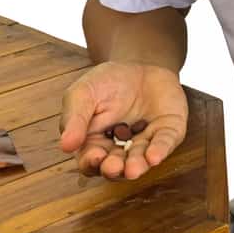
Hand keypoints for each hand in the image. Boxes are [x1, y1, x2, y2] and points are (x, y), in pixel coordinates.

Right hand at [59, 62, 187, 179]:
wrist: (138, 63)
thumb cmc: (106, 82)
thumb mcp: (83, 94)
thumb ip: (74, 118)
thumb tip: (65, 146)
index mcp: (95, 143)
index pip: (91, 161)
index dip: (91, 162)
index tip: (94, 156)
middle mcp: (121, 149)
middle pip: (117, 167)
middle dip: (114, 169)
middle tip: (113, 167)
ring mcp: (146, 142)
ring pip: (141, 160)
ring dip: (136, 166)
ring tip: (133, 169)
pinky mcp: (168, 131)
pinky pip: (165, 143)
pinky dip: (160, 150)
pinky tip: (154, 156)